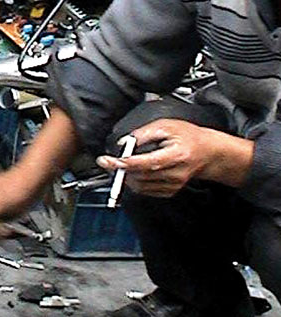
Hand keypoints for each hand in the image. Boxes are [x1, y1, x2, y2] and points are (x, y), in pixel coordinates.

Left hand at [96, 117, 253, 196]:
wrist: (208, 153)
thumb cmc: (189, 137)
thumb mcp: (166, 125)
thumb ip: (143, 133)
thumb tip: (124, 143)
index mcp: (176, 156)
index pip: (146, 163)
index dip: (124, 163)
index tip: (108, 161)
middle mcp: (175, 174)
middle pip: (140, 176)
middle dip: (120, 169)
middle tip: (108, 161)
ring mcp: (174, 185)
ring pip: (141, 186)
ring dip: (126, 176)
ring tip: (122, 164)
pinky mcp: (171, 191)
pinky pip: (146, 190)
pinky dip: (136, 181)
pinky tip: (135, 171)